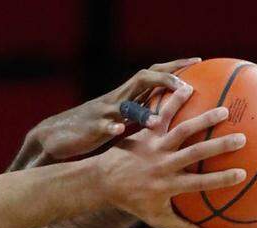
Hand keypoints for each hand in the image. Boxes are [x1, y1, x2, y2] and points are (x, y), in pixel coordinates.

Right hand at [29, 59, 200, 161]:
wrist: (58, 135)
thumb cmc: (93, 130)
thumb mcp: (120, 120)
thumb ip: (141, 115)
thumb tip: (168, 120)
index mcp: (127, 96)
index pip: (154, 74)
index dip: (175, 67)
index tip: (198, 63)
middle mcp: (118, 99)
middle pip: (144, 79)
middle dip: (165, 78)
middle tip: (186, 86)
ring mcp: (104, 112)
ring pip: (126, 104)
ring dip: (142, 111)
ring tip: (158, 120)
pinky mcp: (91, 128)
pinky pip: (102, 126)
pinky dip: (111, 127)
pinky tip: (119, 131)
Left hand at [95, 87, 246, 227]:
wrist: (104, 182)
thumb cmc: (134, 202)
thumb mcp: (157, 219)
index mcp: (168, 186)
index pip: (199, 184)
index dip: (221, 179)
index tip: (242, 174)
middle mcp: (163, 166)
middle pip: (195, 154)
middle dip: (219, 145)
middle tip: (242, 138)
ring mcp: (155, 147)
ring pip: (182, 131)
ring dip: (203, 119)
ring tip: (224, 110)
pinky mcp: (147, 133)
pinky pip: (163, 114)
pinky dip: (175, 100)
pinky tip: (190, 86)